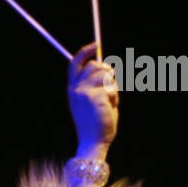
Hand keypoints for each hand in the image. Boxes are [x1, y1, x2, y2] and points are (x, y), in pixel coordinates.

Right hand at [67, 42, 118, 158]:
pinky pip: (112, 88)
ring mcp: (84, 92)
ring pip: (106, 75)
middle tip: (110, 88)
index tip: (95, 44)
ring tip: (109, 102)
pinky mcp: (95, 96)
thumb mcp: (91, 100)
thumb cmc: (96, 123)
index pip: (75, 63)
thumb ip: (95, 84)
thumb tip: (106, 67)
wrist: (93, 142)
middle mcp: (75, 88)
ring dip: (112, 87)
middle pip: (95, 65)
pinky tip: (110, 108)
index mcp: (72, 89)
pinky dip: (115, 97)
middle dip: (107, 72)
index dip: (84, 51)